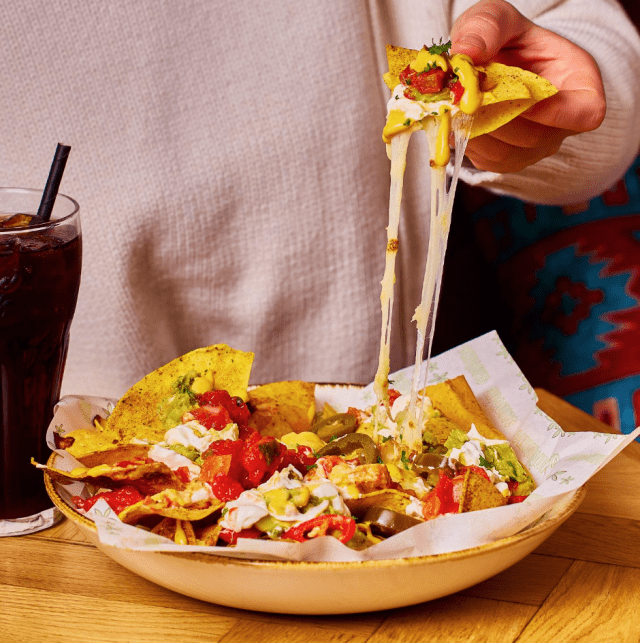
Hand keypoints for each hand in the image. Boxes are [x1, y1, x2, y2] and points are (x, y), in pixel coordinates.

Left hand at [450, 0, 605, 172]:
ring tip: (458, 104)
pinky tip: (456, 118)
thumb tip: (467, 54)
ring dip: (476, 130)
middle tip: (467, 96)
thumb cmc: (504, 38)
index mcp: (578, 82)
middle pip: (535, 137)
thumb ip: (486, 27)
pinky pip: (486, 160)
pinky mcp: (506, 160)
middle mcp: (561, 123)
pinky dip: (466, 141)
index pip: (586, 113)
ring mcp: (534, 147)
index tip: (522, 95)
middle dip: (497, 116)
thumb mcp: (497, 17)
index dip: (556, 112)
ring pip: (506, 153)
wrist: (487, 61)